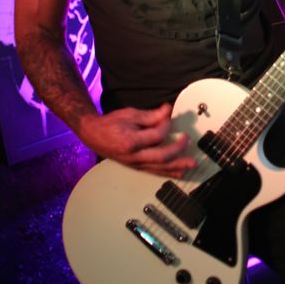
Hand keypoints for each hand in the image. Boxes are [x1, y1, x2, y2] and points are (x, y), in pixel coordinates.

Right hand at [79, 103, 195, 176]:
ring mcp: (135, 164)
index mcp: (131, 142)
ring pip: (160, 168)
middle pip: (161, 157)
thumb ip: (150, 115)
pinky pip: (155, 171)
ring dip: (177, 166)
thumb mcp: (130, 114)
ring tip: (191, 164)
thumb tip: (168, 111)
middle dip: (178, 150)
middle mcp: (134, 157)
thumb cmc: (110, 124)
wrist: (93, 135)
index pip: (156, 136)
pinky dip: (168, 172)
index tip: (168, 117)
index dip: (166, 125)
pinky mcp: (136, 167)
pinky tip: (179, 171)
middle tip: (188, 140)